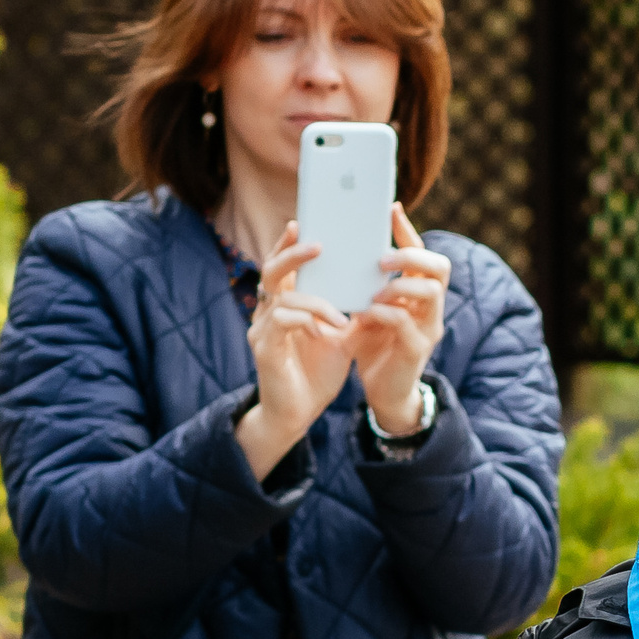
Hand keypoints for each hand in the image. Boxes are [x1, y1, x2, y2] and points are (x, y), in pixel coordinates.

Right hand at [235, 218, 354, 480]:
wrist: (297, 415)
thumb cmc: (316, 374)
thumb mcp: (340, 337)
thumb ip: (350, 312)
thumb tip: (376, 287)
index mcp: (284, 306)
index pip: (282, 267)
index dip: (288, 244)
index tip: (302, 223)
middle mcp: (267, 313)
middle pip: (271, 271)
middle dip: (293, 254)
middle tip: (317, 244)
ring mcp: (262, 330)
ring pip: (282, 298)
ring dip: (316, 302)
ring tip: (341, 317)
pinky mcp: (264, 349)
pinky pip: (282, 322)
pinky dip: (307, 321)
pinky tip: (325, 332)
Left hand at [346, 204, 450, 434]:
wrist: (384, 394)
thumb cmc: (375, 348)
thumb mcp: (370, 310)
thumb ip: (366, 286)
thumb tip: (346, 253)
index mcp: (418, 295)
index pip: (423, 255)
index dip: (408, 231)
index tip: (390, 209)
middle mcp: (430, 308)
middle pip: (439, 268)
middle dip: (411, 256)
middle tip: (381, 258)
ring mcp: (427, 329)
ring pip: (430, 292)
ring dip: (399, 285)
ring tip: (374, 289)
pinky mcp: (416, 351)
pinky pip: (405, 323)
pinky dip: (384, 313)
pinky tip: (365, 314)